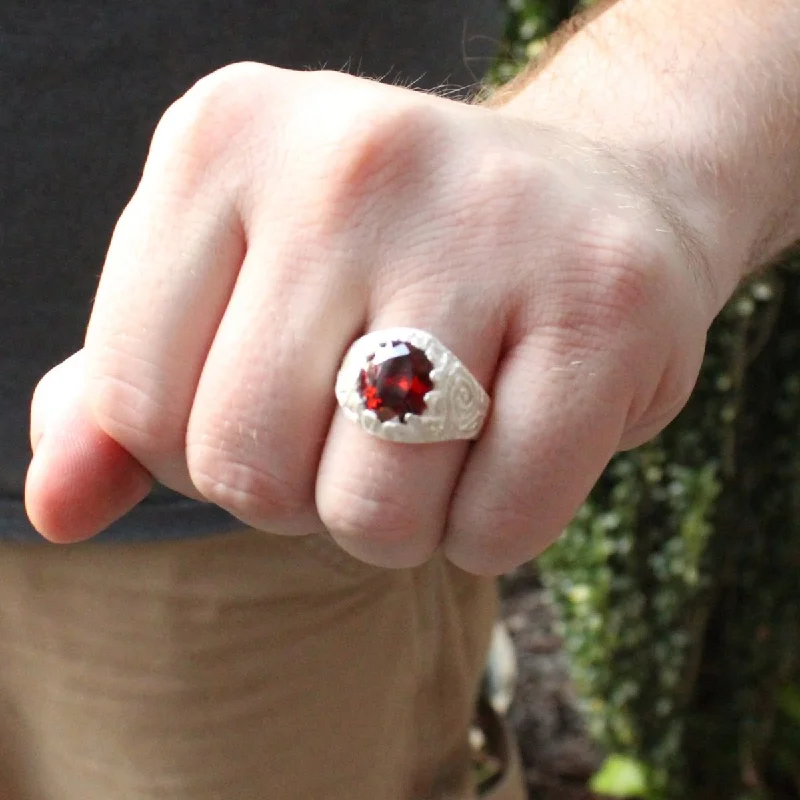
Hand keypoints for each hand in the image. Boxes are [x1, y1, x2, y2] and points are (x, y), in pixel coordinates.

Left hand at [26, 63, 714, 573]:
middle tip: (371, 429)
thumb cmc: (400, 261)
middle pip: (250, 470)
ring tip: (447, 436)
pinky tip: (522, 441)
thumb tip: (53, 508)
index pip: (138, 405)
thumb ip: (129, 394)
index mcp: (223, 140)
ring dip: (403, 521)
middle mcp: (348, 159)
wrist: (593, 199)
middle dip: (307, 496)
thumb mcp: (240, 290)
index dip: (209, 451)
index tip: (285, 406)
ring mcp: (486, 222)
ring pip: (375, 513)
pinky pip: (499, 523)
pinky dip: (495, 527)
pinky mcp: (605, 301)